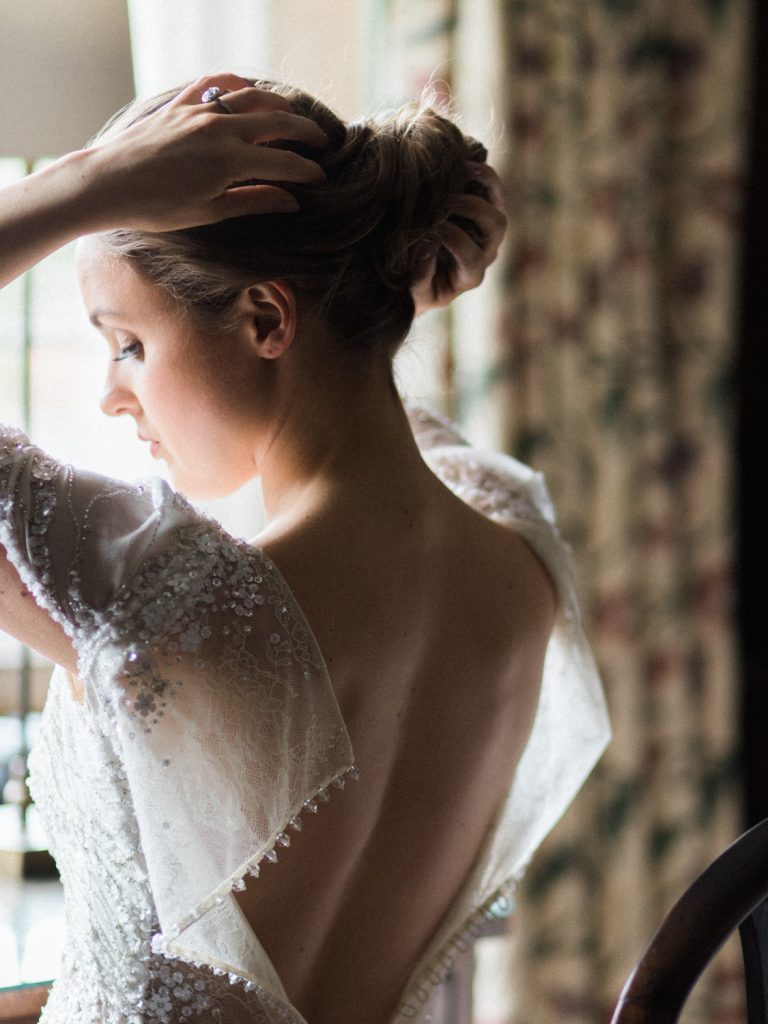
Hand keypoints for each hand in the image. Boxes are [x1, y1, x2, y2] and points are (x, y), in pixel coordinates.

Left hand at [83, 74, 327, 231]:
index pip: (284, 162)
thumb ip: (254, 201)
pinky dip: (237, 84)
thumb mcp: (210, 212)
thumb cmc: (157, 208)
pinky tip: (247, 89)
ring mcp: (200, 110)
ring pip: (251, 96)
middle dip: (305, 131)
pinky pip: (215, 83)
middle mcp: (221, 128)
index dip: (307, 171)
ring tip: (292, 114)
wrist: (108, 184)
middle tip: (323, 141)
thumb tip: (291, 201)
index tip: (322, 179)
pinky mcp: (180, 103)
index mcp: (231, 160)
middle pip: (277, 121)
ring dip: (278, 103)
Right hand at [411, 162, 506, 315]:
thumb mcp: (414, 294)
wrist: (415, 278)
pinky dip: (481, 174)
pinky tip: (461, 161)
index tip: (429, 228)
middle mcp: (485, 251)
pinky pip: (492, 188)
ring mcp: (486, 230)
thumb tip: (428, 244)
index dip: (453, 239)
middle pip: (495, 226)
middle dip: (472, 208)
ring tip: (461, 167)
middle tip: (446, 199)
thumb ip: (420, 278)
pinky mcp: (482, 209)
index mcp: (471, 275)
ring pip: (499, 203)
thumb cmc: (412, 289)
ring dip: (485, 182)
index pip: (472, 257)